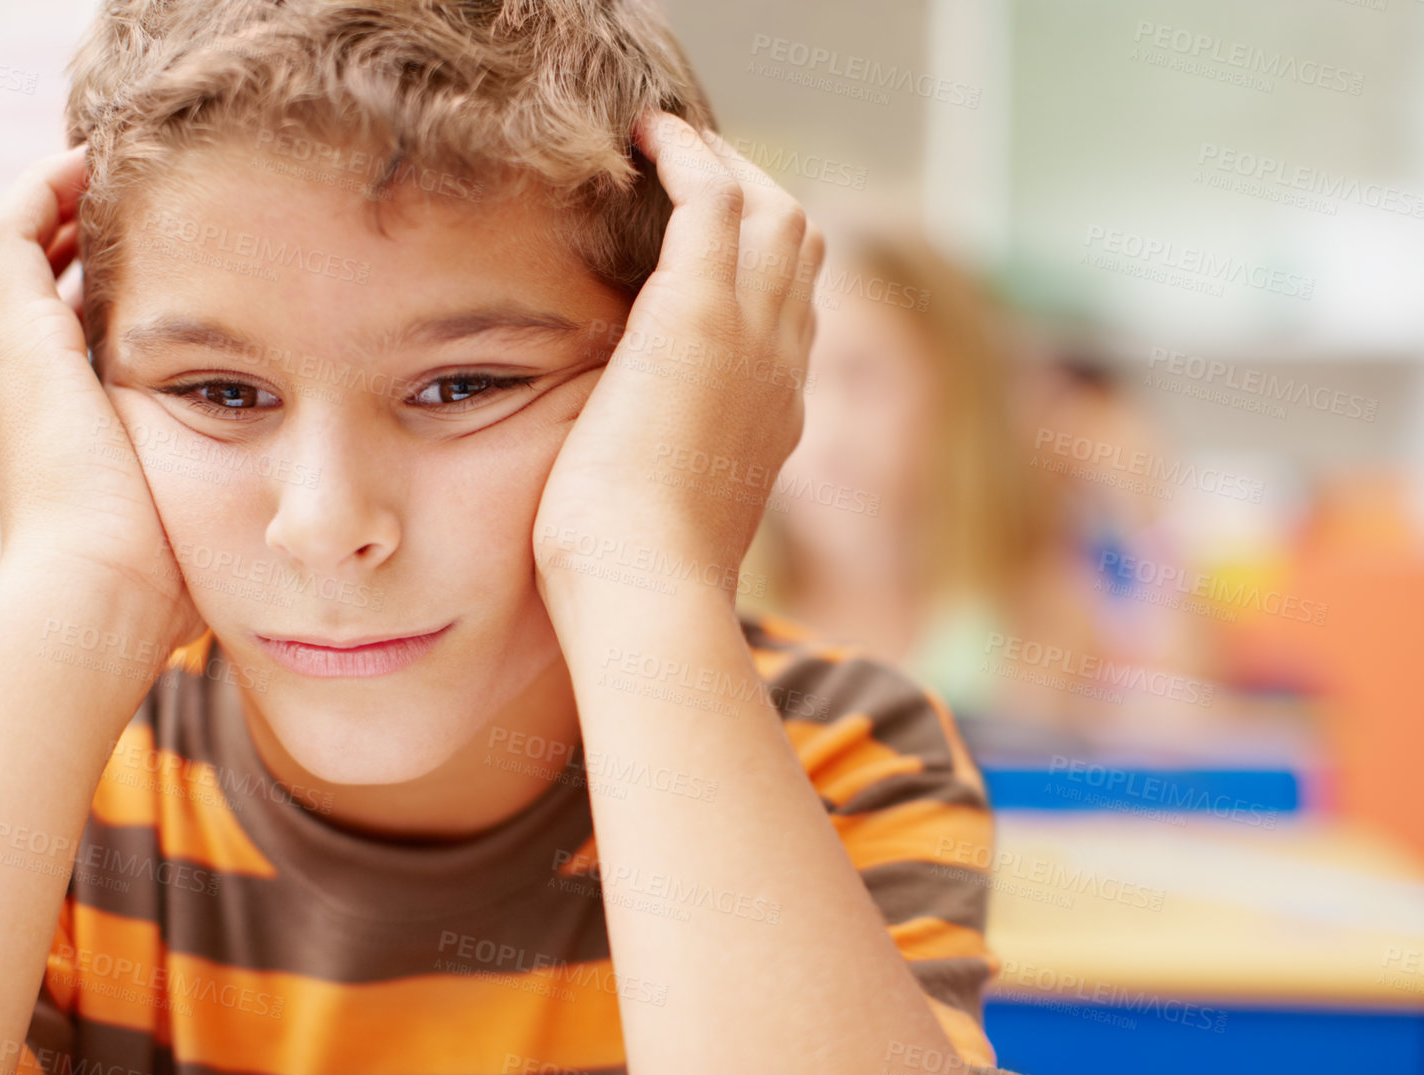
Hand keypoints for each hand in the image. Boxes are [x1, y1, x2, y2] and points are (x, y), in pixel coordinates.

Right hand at [0, 145, 203, 652]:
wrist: (99, 592)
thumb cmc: (156, 578)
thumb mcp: (191, 512)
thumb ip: (225, 488)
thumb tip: (298, 508)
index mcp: (58, 422)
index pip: (54, 329)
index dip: (87, 284)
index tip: (153, 259)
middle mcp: (22, 383)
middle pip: (20, 280)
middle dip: (69, 232)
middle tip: (129, 194)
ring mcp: (12, 358)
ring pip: (7, 245)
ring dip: (56, 200)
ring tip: (112, 163)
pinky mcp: (19, 340)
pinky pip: (9, 231)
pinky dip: (43, 191)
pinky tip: (93, 163)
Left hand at [532, 111, 820, 611]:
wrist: (648, 591)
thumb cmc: (630, 580)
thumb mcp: (662, 517)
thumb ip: (663, 472)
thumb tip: (625, 469)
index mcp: (773, 419)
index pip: (786, 316)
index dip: (756, 270)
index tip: (703, 249)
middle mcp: (782, 370)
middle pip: (798, 250)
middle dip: (753, 199)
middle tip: (690, 171)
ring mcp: (753, 338)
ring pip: (771, 212)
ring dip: (723, 166)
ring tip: (667, 142)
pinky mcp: (702, 313)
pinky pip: (713, 198)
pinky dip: (686, 156)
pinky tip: (646, 134)